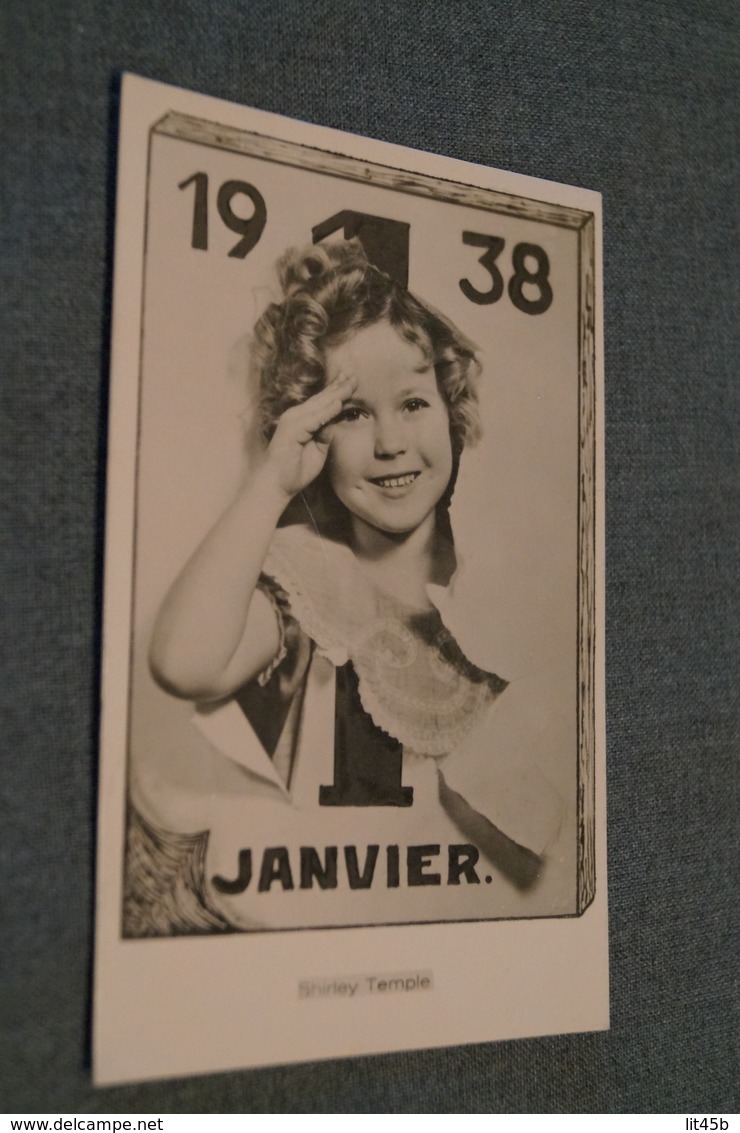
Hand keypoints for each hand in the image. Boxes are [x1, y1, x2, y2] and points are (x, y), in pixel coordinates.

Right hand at [260, 373, 356, 499]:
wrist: (277, 484)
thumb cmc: (295, 469)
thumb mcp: (318, 450)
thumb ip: (326, 435)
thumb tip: (334, 422)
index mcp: (302, 419)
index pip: (323, 402)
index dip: (337, 391)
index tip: (351, 381)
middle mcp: (297, 415)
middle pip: (322, 398)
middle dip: (339, 386)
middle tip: (355, 375)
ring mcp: (293, 421)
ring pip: (319, 404)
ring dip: (336, 393)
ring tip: (351, 383)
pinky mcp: (293, 430)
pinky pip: (314, 419)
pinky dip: (326, 411)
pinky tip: (338, 404)